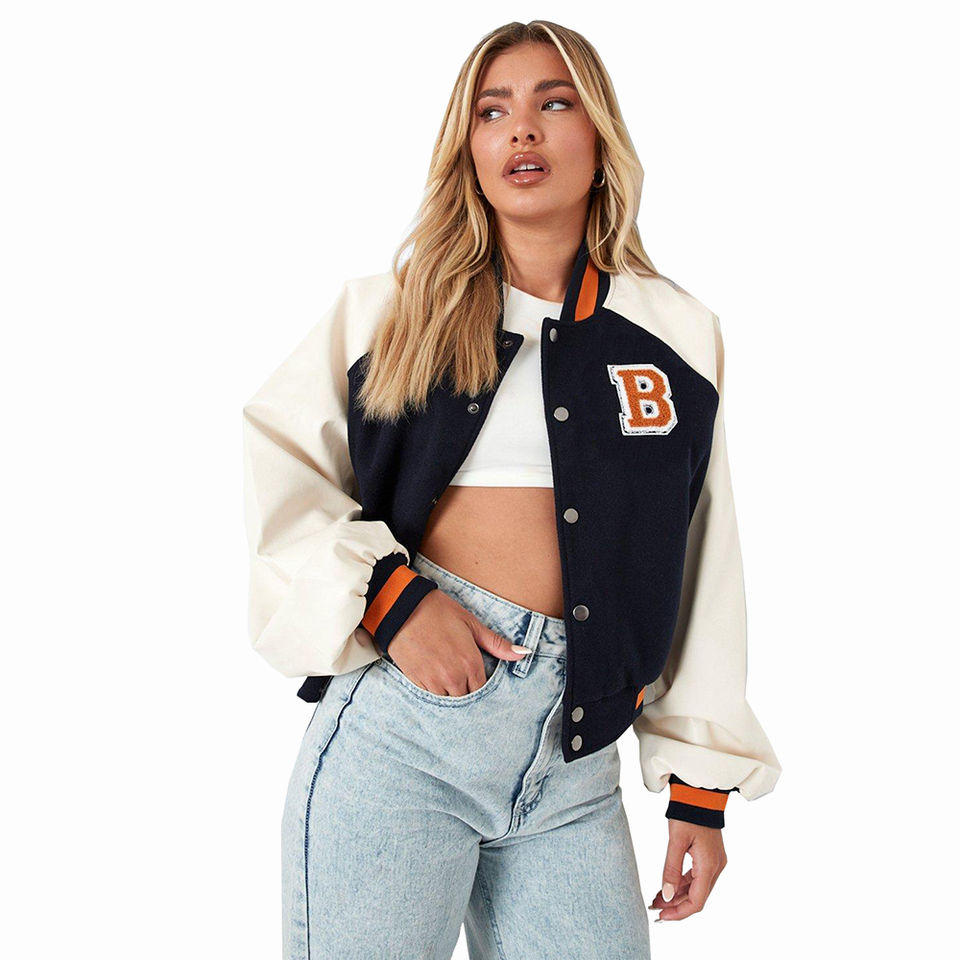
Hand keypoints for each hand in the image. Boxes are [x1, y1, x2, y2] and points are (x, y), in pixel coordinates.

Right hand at [378, 589, 531, 695]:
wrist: (401, 608)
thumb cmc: (439, 611)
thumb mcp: (471, 624)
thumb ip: (497, 643)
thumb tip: (524, 653)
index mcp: (470, 663)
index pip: (482, 689)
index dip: (479, 683)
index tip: (475, 675)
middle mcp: (453, 677)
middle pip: (466, 698)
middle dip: (466, 689)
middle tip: (461, 674)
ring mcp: (433, 682)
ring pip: (448, 700)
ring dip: (450, 691)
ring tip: (446, 673)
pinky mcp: (416, 681)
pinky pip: (430, 696)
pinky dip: (434, 689)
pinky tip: (433, 673)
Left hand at [648, 819, 726, 921]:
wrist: (699, 794)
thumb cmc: (688, 813)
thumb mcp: (676, 841)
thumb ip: (670, 869)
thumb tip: (666, 896)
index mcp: (709, 866)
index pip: (697, 901)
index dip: (679, 912)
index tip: (661, 916)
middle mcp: (716, 867)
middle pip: (697, 897)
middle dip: (675, 905)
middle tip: (654, 907)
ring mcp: (714, 862)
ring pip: (696, 888)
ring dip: (677, 895)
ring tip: (657, 898)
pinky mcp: (709, 857)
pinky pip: (696, 877)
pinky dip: (682, 883)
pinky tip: (667, 886)